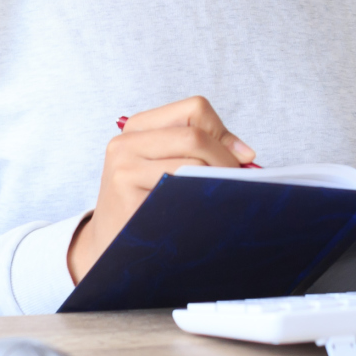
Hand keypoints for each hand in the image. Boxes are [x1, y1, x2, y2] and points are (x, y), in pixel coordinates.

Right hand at [67, 96, 255, 282]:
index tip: (240, 157)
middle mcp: (126, 142)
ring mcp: (123, 167)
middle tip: (236, 181)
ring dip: (216, 180)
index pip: (195, 109)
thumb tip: (246, 153)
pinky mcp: (127, 194)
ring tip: (218, 196)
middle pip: (195, 135)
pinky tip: (199, 211)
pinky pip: (179, 190)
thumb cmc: (148, 204)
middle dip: (225, 159)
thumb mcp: (167, 166)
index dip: (223, 132)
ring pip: (191, 161)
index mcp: (138, 127)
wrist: (110, 245)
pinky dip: (199, 199)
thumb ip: (201, 149)